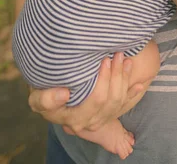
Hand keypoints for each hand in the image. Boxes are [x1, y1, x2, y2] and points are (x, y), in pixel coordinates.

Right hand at [28, 53, 143, 132]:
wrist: (48, 96)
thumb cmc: (42, 93)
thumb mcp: (37, 97)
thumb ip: (46, 99)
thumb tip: (65, 94)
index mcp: (75, 118)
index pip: (96, 100)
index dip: (104, 80)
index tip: (105, 60)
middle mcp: (90, 122)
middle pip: (111, 100)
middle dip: (117, 75)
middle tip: (118, 54)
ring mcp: (100, 118)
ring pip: (119, 101)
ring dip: (124, 79)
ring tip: (125, 59)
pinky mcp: (107, 113)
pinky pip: (123, 106)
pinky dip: (132, 93)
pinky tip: (139, 83)